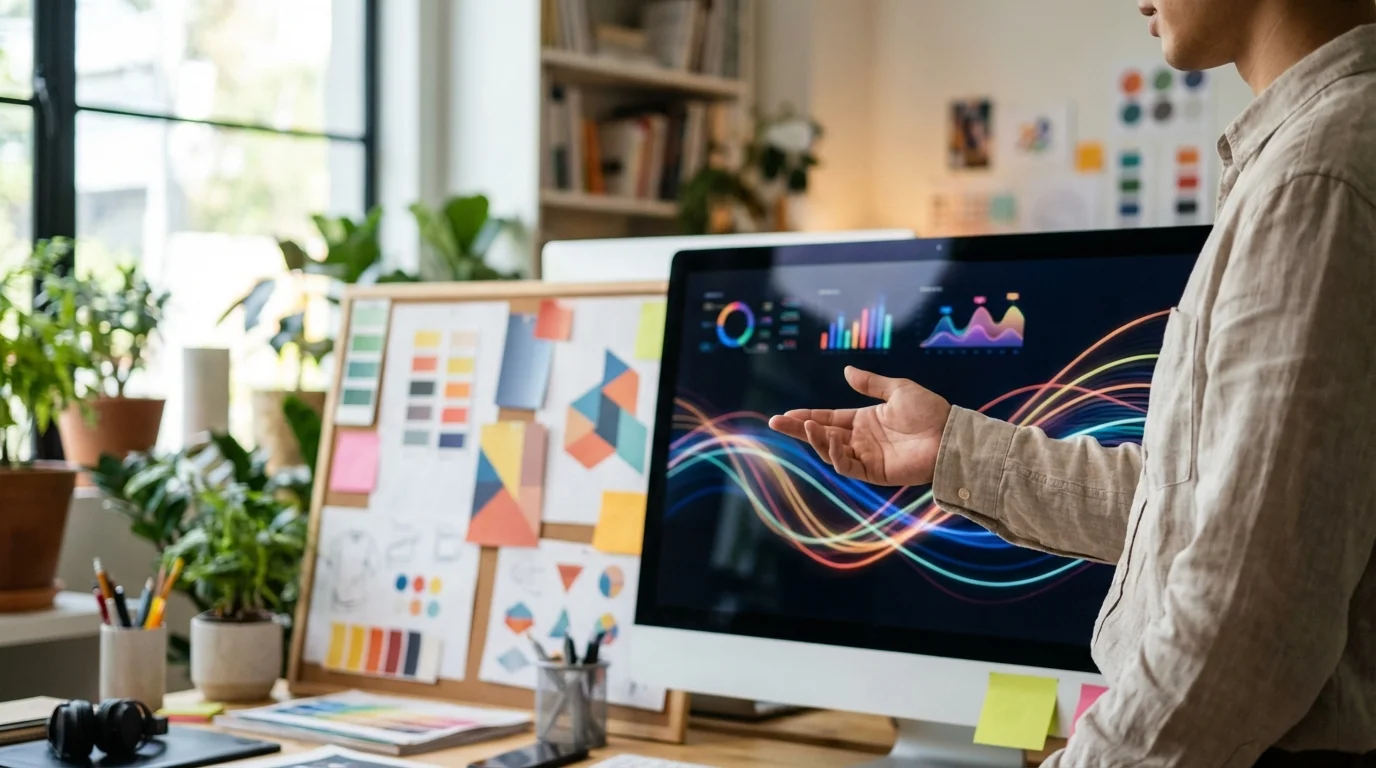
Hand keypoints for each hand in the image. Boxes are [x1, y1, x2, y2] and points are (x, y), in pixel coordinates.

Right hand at [768, 366, 951, 486]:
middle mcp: (861, 439)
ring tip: (807, 426)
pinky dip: (837, 455)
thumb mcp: (897, 390)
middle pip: (823, 436)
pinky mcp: (875, 472)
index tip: (785, 415)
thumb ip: (870, 383)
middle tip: (776, 422)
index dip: (806, 417)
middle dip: (799, 430)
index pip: (828, 419)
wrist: (949, 435)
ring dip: (817, 440)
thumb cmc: (929, 411)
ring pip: (831, 451)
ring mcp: (866, 457)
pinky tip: (833, 440)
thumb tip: (846, 370)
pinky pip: (848, 466)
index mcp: (864, 420)